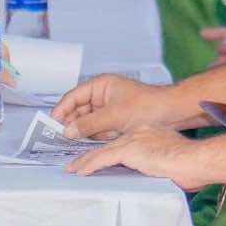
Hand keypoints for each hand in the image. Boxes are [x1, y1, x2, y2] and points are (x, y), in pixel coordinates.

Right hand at [51, 74, 176, 139]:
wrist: (173, 113)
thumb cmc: (148, 106)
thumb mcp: (114, 116)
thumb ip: (88, 124)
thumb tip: (68, 131)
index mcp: (101, 85)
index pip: (73, 96)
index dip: (62, 110)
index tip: (52, 124)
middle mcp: (103, 94)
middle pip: (80, 110)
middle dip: (76, 124)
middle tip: (65, 139)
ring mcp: (110, 107)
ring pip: (90, 122)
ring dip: (90, 131)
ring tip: (89, 140)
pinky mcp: (117, 119)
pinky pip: (101, 128)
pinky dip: (101, 135)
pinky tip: (106, 140)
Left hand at [66, 126, 209, 188]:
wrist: (196, 160)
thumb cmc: (192, 164)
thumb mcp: (171, 160)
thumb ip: (158, 162)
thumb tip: (154, 172)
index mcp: (149, 132)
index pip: (122, 142)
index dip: (108, 151)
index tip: (98, 157)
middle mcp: (139, 132)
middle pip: (109, 145)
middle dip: (91, 155)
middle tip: (77, 163)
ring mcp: (133, 140)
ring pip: (102, 152)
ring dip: (84, 162)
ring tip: (73, 169)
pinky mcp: (129, 151)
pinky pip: (103, 159)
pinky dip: (89, 166)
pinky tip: (79, 172)